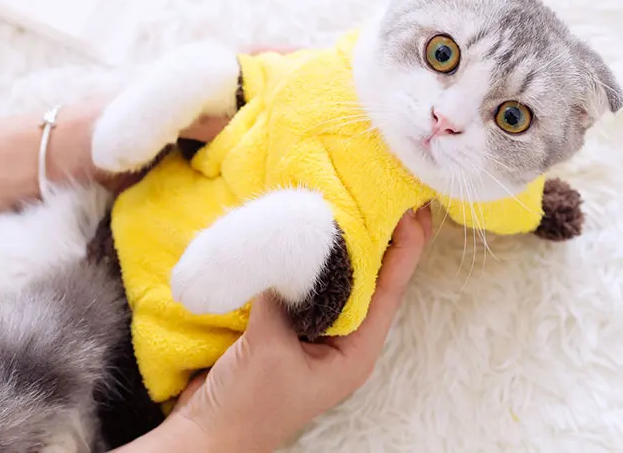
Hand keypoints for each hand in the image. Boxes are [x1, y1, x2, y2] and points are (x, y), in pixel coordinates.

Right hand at [161, 206, 432, 452]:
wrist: (208, 437)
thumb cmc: (247, 406)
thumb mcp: (269, 348)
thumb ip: (284, 298)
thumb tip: (291, 249)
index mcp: (356, 352)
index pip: (390, 290)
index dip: (405, 249)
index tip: (414, 209)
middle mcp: (344, 340)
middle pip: (372, 280)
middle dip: (382, 238)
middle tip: (391, 194)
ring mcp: (318, 333)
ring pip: (341, 279)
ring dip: (347, 244)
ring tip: (357, 201)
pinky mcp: (291, 327)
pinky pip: (309, 284)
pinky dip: (310, 258)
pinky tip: (310, 232)